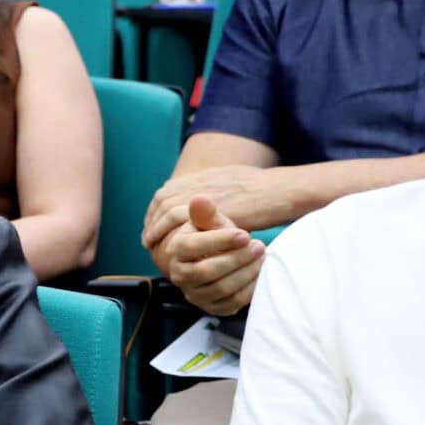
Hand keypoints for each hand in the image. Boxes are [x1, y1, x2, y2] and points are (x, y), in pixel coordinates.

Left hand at [143, 166, 292, 251]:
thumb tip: (201, 203)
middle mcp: (194, 182)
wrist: (276, 191)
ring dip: (157, 229)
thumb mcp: (228, 185)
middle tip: (149, 240)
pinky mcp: (207, 208)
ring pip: (165, 211)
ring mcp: (200, 193)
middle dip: (152, 221)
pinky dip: (170, 233)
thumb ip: (210, 193)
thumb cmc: (259, 191)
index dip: (157, 212)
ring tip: (155, 246)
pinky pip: (178, 220)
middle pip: (160, 201)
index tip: (154, 226)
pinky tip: (172, 247)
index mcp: (198, 176)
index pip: (166, 193)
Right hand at [152, 196, 264, 315]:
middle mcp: (180, 274)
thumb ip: (206, 213)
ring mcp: (195, 294)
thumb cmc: (214, 237)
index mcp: (176, 249)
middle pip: (208, 270)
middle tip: (258, 246)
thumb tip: (199, 198)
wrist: (216, 259)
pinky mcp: (211, 307)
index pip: (193, 246)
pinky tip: (259, 273)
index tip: (243, 234)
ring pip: (222, 287)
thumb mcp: (210, 223)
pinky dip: (249, 288)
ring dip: (246, 272)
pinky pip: (232, 302)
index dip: (219, 241)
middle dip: (237, 258)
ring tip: (261, 256)